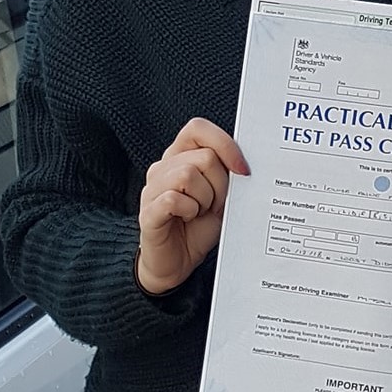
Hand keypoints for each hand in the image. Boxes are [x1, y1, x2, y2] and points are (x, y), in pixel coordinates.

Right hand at [136, 118, 248, 294]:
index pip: (198, 129)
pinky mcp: (148, 211)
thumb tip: (244, 165)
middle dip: (219, 184)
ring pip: (187, 175)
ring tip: (199, 213)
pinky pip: (173, 199)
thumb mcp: (220, 197)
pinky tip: (187, 219)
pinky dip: (189, 211)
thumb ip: (227, 176)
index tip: (242, 169)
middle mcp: (163, 168)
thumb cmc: (197, 228)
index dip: (224, 144)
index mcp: (180, 157)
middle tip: (214, 204)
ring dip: (204, 199)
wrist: (176, 262)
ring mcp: (152, 189)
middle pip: (203, 157)